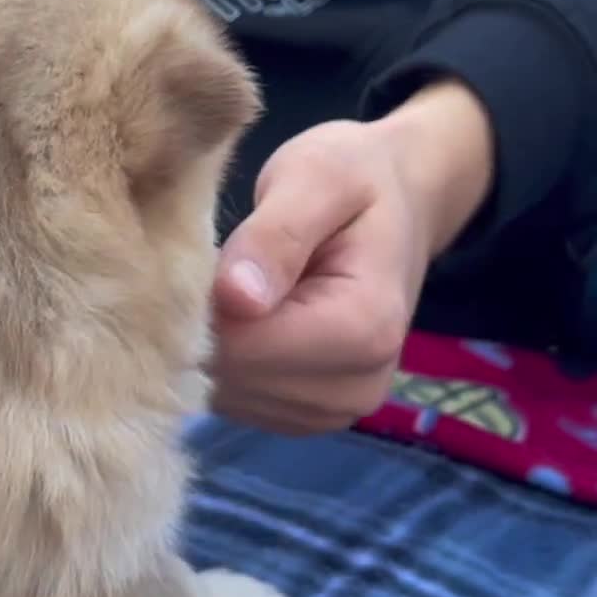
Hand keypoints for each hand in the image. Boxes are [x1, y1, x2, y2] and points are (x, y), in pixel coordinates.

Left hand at [209, 79, 494, 434]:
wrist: (400, 201)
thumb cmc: (356, 178)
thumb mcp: (317, 177)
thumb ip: (276, 235)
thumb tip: (236, 299)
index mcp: (364, 328)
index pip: (242, 345)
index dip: (199, 304)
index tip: (196, 254)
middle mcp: (353, 388)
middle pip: (229, 376)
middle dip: (201, 323)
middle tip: (214, 262)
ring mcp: (329, 412)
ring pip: (223, 393)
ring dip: (208, 342)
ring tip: (233, 286)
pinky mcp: (301, 418)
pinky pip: (232, 400)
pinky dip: (221, 359)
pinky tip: (239, 316)